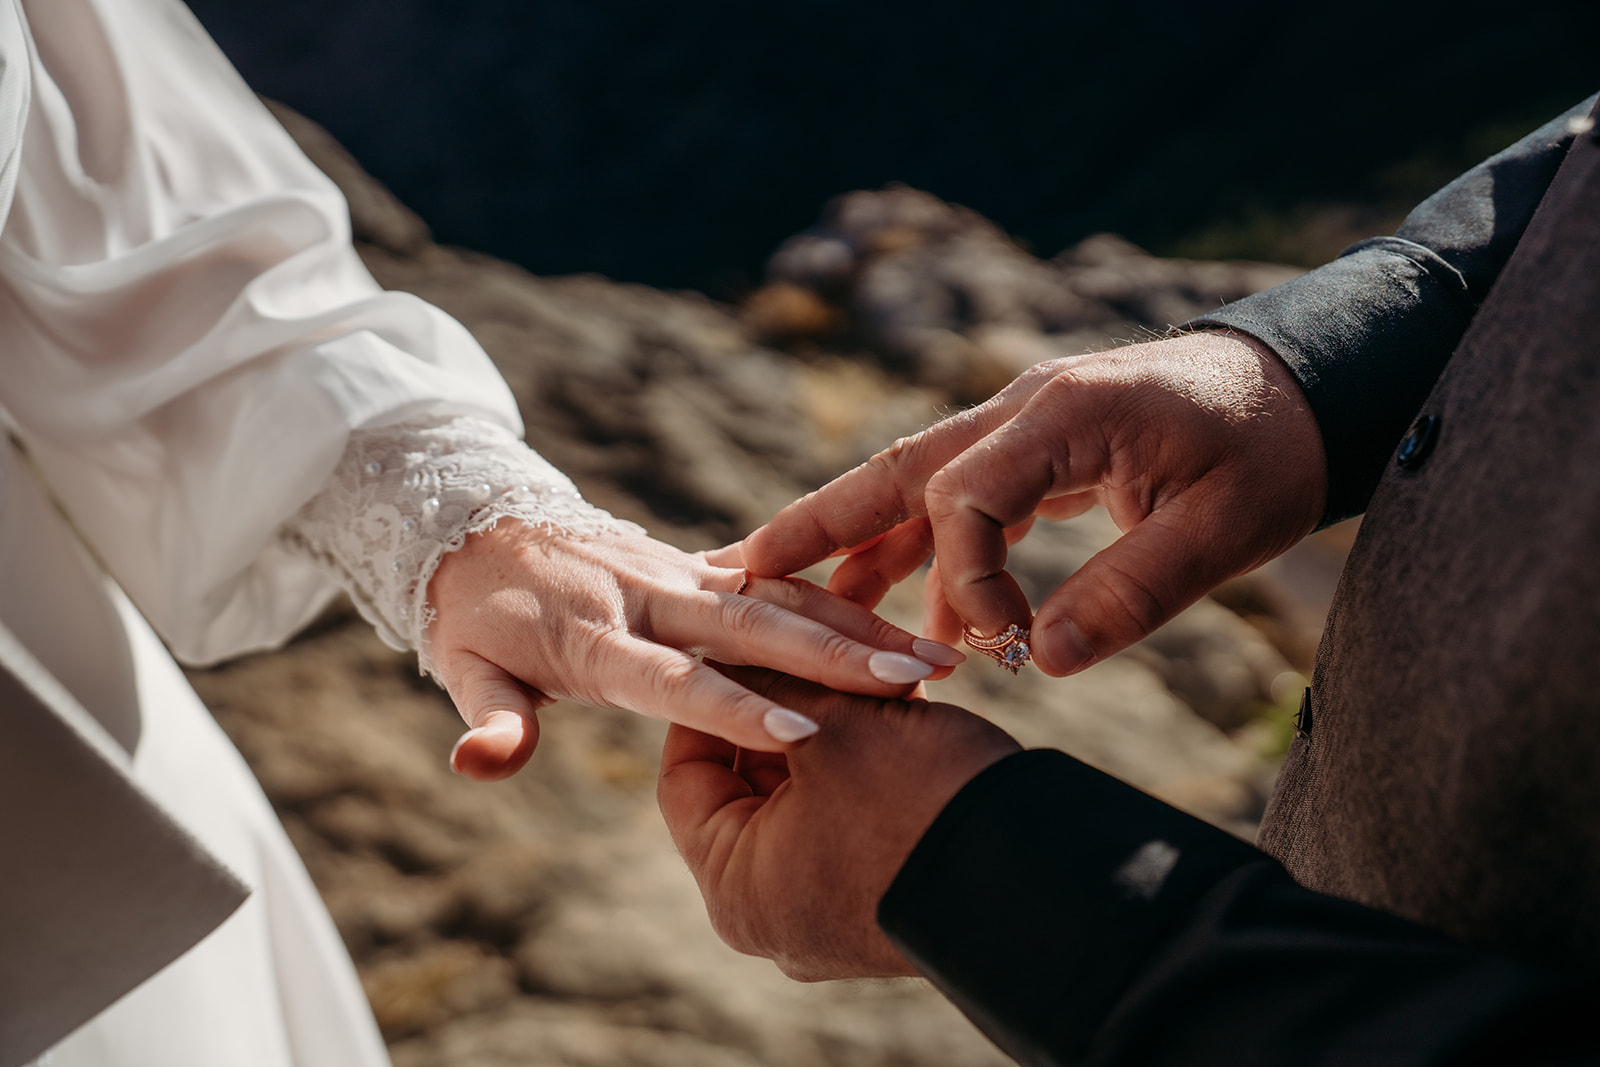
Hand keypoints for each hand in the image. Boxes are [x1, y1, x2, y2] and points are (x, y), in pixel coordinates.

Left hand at [427, 522, 964, 779]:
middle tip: (911, 680)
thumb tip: (478, 765)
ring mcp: (684, 575)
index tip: (798, 732)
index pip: (672, 678)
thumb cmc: (478, 617)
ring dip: (860, 627)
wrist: (483, 523)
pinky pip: (783, 581)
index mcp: (596, 636)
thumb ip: (491, 718)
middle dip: (835, 655)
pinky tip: (905, 627)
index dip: (731, 706)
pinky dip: (843, 602)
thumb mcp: (465, 668)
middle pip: (753, 627)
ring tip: (937, 659)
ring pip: (784, 597)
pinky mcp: (705, 565)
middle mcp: (652, 597)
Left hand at [656, 667, 1019, 979]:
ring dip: (831, 730)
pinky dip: (864, 768)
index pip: (686, 775)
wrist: (1044, 875)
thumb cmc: (920, 796)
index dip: (712, 697)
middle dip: (784, 711)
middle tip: (810, 650)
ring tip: (867, 672)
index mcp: (736, 888)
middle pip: (746, 787)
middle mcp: (772, 917)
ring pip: (805, 798)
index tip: (738, 645)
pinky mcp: (880, 907)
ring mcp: (827, 919)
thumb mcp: (834, 723)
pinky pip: (847, 824)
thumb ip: (773, 684)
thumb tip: (731, 650)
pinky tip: (898, 710)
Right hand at [739, 331, 1326, 674]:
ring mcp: (1028, 424)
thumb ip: (1129, 594)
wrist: (1309, 388)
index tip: (1003, 645)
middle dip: (820, 523)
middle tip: (745, 569)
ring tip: (807, 604)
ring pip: (919, 482)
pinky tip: (927, 618)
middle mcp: (1025, 409)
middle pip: (897, 469)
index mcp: (1061, 414)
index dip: (964, 581)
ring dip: (864, 543)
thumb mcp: (1222, 530)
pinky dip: (933, 554)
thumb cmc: (1274, 450)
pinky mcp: (1044, 449)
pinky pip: (966, 499)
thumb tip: (1040, 663)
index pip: (961, 497)